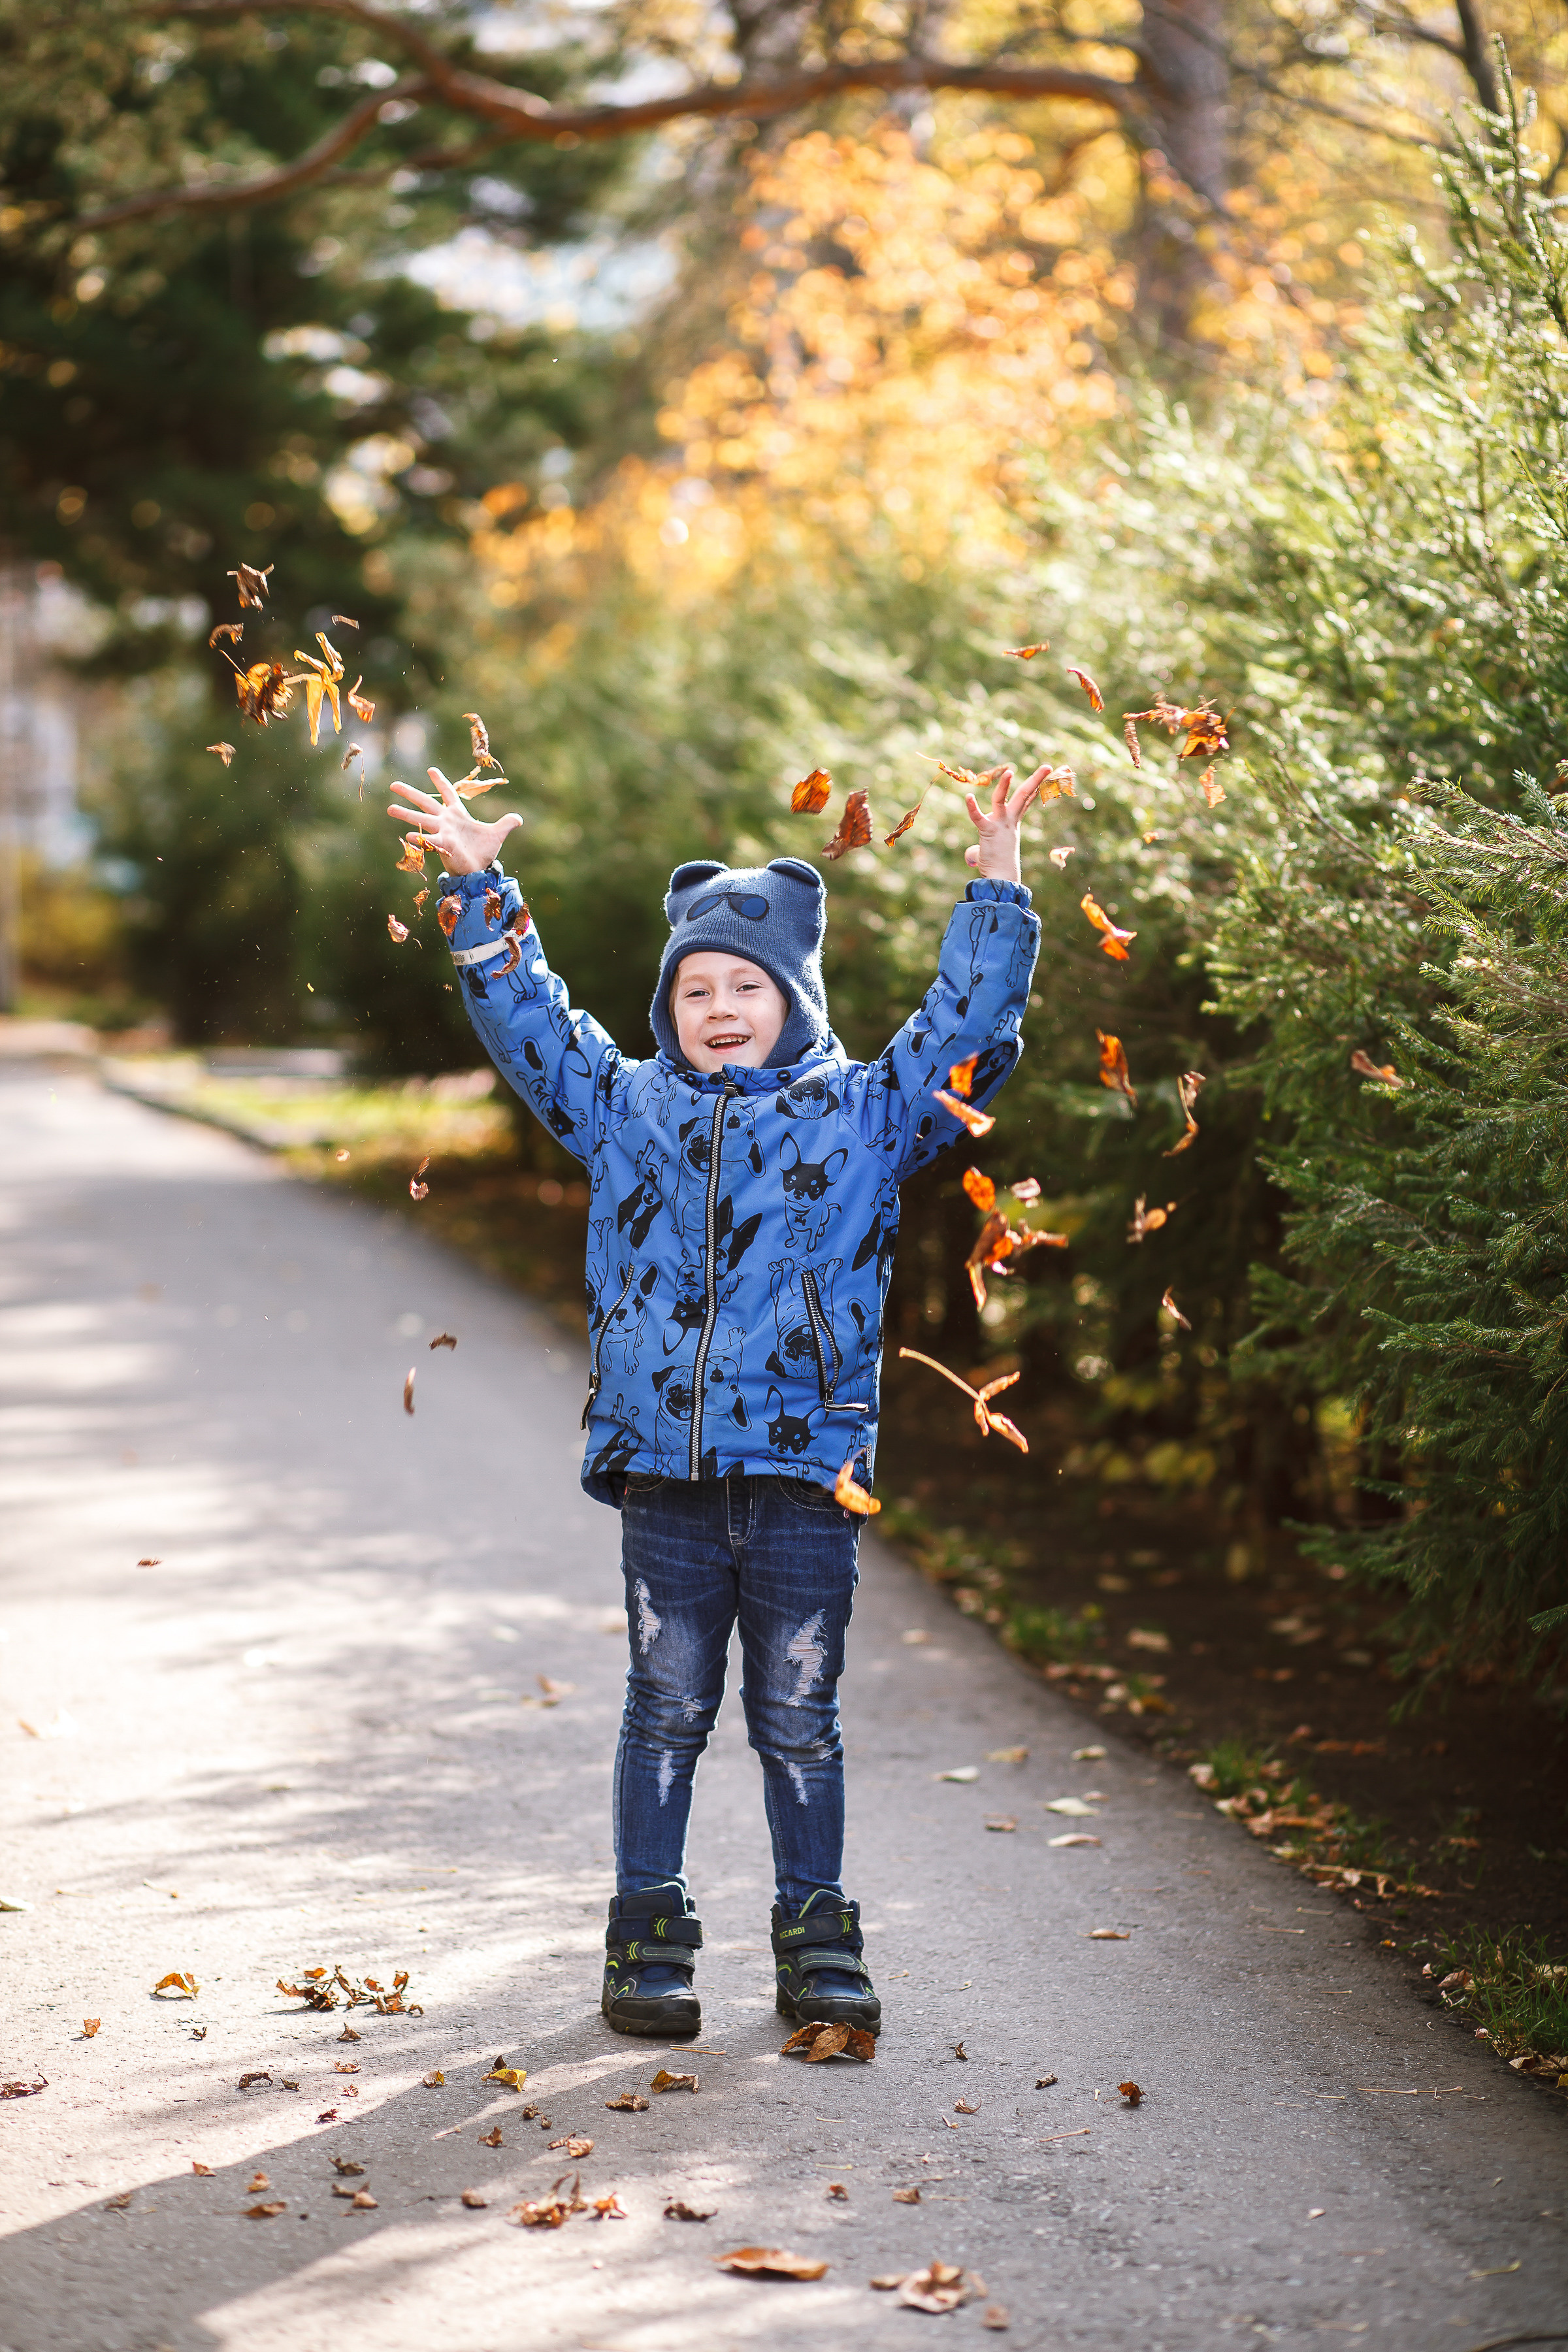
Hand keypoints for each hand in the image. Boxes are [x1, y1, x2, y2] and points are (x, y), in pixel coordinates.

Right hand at [386, 768, 522, 877]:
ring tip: (389, 808)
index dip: (441, 781)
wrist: (480, 870)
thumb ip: (506, 823)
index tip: (431, 770)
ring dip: (406, 814)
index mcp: (457, 814)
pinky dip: (421, 839)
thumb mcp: (497, 833)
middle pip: (426, 803)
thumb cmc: (483, 851)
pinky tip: (409, 835)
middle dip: (410, 793)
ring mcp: (442, 832)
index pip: (448, 793)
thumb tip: (519, 818)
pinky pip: (430, 841)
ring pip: (421, 820)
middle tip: (393, 785)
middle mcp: (446, 821)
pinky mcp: (444, 846)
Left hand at [964, 764, 1046, 884]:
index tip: (1046, 775)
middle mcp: (1009, 821)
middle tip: (1048, 766)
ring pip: (1002, 800)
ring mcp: (1000, 825)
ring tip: (1010, 772)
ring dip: (1005, 785)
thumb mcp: (986, 855)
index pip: (1025, 801)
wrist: (1000, 880)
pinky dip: (972, 808)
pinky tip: (968, 796)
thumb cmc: (995, 869)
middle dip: (1036, 779)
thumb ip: (977, 852)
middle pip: (1024, 795)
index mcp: (1012, 823)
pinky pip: (978, 818)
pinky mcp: (988, 831)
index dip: (1035, 786)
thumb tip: (970, 858)